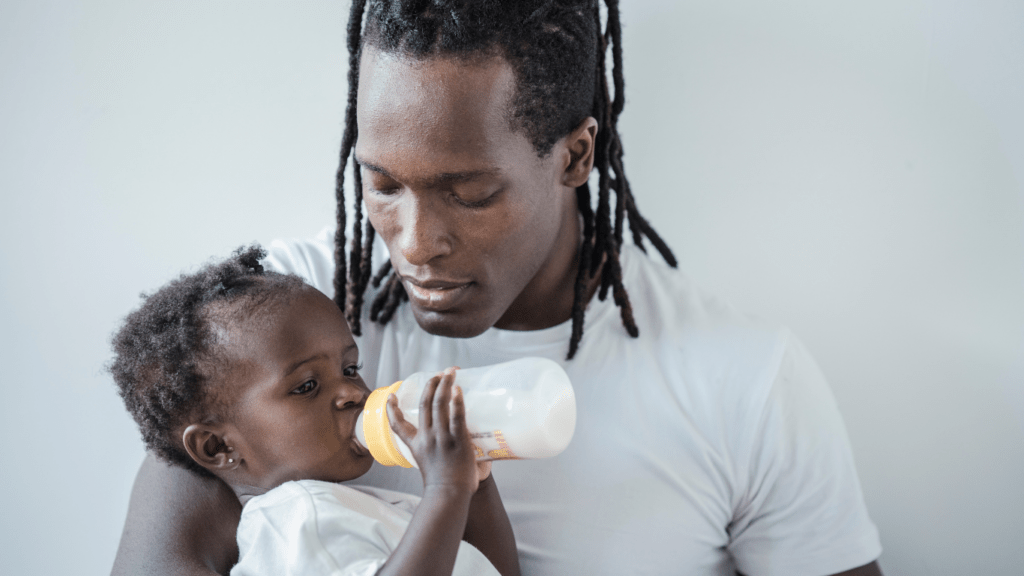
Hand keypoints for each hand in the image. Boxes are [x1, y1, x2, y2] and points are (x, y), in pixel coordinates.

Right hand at [387, 368, 481, 493]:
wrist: (449, 496)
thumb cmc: (444, 486)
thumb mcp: (430, 466)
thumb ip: (437, 452)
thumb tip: (453, 443)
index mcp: (416, 445)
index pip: (398, 425)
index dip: (391, 409)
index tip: (391, 397)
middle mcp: (426, 437)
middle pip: (424, 404)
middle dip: (430, 385)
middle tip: (438, 374)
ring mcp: (441, 437)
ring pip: (439, 404)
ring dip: (444, 384)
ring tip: (450, 372)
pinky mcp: (457, 440)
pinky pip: (456, 415)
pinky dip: (456, 401)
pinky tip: (459, 389)